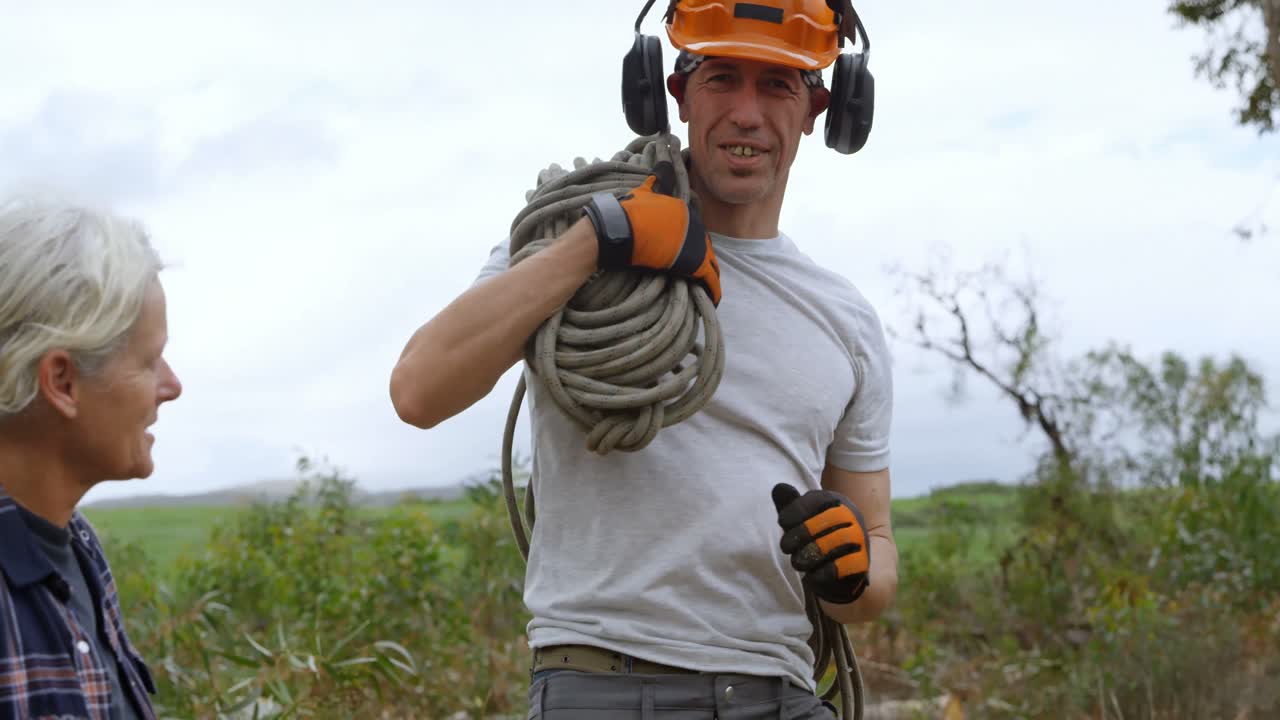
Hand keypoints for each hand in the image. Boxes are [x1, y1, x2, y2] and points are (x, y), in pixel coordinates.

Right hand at [582, 161, 720, 304]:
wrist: (622, 229)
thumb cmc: (628, 213)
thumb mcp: (643, 192)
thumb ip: (656, 180)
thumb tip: (661, 164)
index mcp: (684, 210)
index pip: (693, 231)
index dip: (690, 244)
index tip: (686, 253)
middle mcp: (695, 225)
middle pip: (703, 247)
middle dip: (701, 259)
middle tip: (697, 274)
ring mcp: (697, 244)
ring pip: (710, 263)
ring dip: (709, 276)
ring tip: (707, 289)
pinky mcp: (694, 263)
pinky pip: (709, 278)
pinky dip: (713, 289)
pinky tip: (713, 299)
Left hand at [771, 483, 870, 604]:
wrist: (839, 568)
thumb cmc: (813, 537)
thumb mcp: (799, 520)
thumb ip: (789, 504)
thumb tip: (779, 488)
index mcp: (836, 501)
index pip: (820, 498)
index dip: (798, 509)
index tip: (782, 522)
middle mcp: (852, 516)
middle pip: (831, 518)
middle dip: (803, 532)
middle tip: (785, 546)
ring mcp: (860, 538)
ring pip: (840, 541)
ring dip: (813, 553)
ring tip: (796, 562)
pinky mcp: (863, 561)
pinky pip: (848, 564)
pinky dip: (827, 571)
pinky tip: (811, 576)